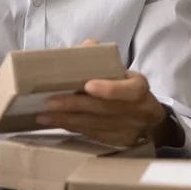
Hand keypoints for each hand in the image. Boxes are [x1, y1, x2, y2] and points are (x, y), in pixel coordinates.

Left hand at [37, 70, 165, 146]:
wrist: (147, 117)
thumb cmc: (126, 88)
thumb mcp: (122, 72)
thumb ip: (104, 60)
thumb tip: (86, 46)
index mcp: (140, 89)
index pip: (131, 91)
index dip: (110, 89)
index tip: (88, 85)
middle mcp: (138, 112)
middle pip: (104, 110)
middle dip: (74, 106)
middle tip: (50, 102)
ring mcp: (129, 131)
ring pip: (95, 126)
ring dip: (67, 120)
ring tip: (43, 115)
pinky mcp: (118, 143)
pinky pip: (92, 135)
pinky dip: (72, 128)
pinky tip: (55, 122)